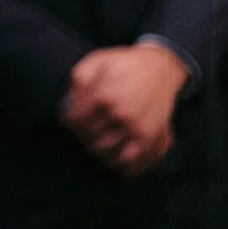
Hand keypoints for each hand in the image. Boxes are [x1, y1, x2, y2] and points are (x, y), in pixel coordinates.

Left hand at [61, 45, 186, 172]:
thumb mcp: (96, 61)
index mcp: (104, 95)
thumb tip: (67, 104)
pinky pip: (132, 163)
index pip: (74, 121)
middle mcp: (121, 115)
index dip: (67, 121)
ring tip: (94, 143)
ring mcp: (137, 129)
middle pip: (88, 139)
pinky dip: (119, 167)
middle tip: (81, 131)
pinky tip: (112, 160)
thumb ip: (77, 81)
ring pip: (107, 154)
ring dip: (96, 151)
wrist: (161, 68)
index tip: (69, 120)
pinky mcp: (151, 139)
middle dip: (80, 136)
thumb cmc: (124, 64)